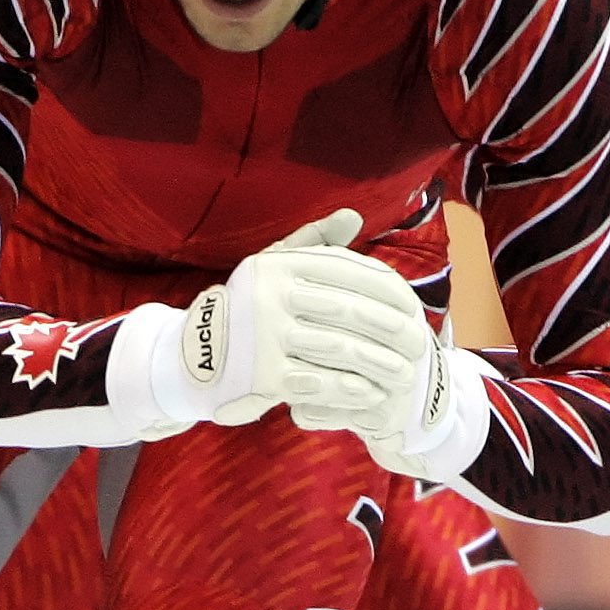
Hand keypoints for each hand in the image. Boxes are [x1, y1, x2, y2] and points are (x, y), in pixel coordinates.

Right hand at [172, 213, 432, 425]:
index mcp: (279, 265)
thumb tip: (353, 216)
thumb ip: (312, 242)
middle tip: (420, 345)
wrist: (189, 358)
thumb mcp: (269, 269)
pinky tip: (372, 393)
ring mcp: (266, 336)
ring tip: (404, 374)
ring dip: (379, 364)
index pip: (348, 273)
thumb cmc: (244, 312)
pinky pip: (320, 382)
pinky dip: (350, 389)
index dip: (388, 291)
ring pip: (339, 349)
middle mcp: (271, 295)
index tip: (415, 309)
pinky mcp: (263, 374)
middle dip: (392, 331)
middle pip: (349, 311)